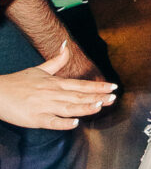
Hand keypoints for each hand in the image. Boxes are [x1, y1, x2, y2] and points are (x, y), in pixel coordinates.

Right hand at [0, 46, 115, 129]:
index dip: (98, 86)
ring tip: (99, 106)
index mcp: (55, 83)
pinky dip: (63, 123)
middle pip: (78, 96)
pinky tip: (74, 123)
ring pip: (68, 107)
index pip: (81, 85)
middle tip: (114, 98)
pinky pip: (51, 121)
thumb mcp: (39, 69)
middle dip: (97, 97)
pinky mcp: (35, 118)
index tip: (113, 87)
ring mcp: (44, 106)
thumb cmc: (18, 82)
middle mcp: (53, 93)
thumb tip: (66, 45)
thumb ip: (57, 61)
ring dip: (84, 107)